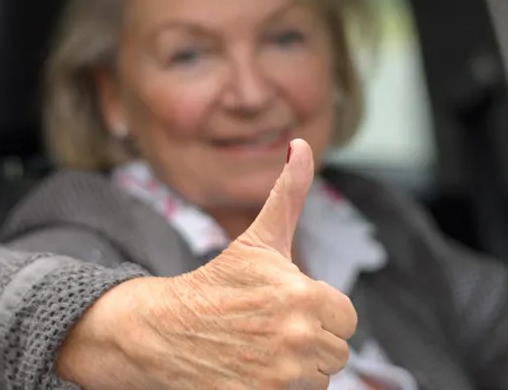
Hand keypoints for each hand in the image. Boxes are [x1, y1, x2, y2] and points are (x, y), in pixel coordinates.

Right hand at [57, 138, 357, 389]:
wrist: (160, 333)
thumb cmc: (215, 285)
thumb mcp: (258, 239)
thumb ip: (288, 192)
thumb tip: (302, 143)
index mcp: (303, 296)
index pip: (346, 318)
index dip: (319, 312)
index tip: (285, 308)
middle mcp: (297, 339)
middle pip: (335, 353)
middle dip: (308, 344)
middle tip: (267, 331)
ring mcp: (280, 379)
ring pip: (318, 382)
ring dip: (295, 373)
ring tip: (258, 353)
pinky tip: (252, 375)